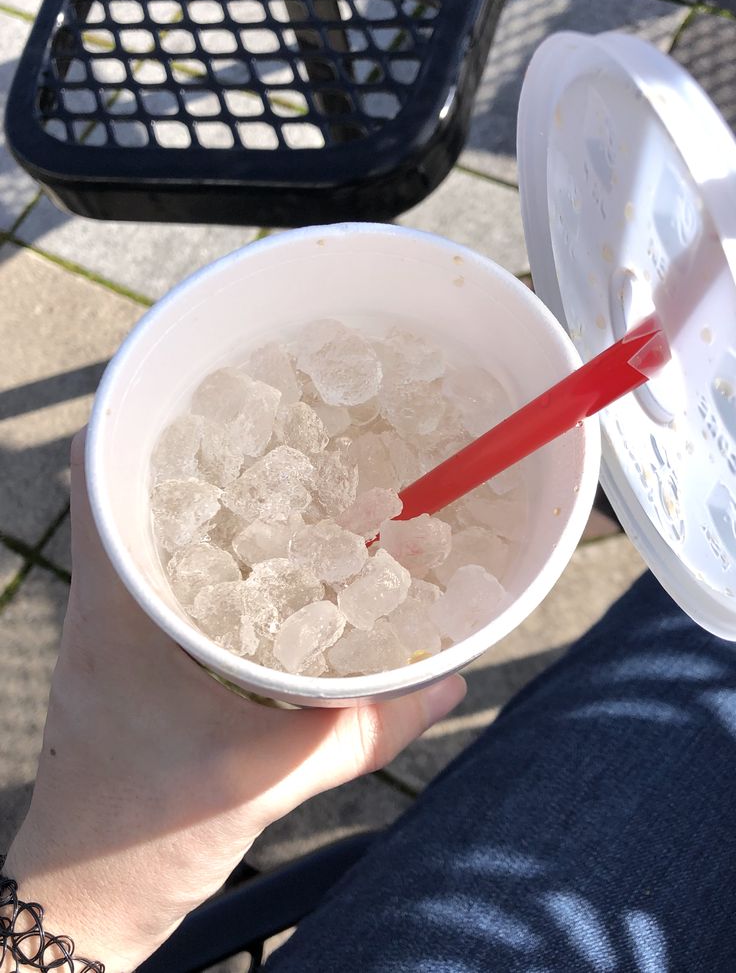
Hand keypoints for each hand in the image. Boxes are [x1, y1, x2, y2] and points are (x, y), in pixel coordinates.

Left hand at [4, 429, 464, 971]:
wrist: (87, 901)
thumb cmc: (148, 835)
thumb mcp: (270, 775)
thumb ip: (370, 725)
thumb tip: (454, 678)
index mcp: (116, 608)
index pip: (100, 474)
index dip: (142, 413)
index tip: (204, 375)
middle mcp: (105, 606)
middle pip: (131, 491)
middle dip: (195, 449)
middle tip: (270, 420)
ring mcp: (111, 635)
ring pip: (151, 536)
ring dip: (208, 504)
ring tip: (281, 477)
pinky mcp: (129, 664)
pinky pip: (168, 584)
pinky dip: (216, 561)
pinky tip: (271, 569)